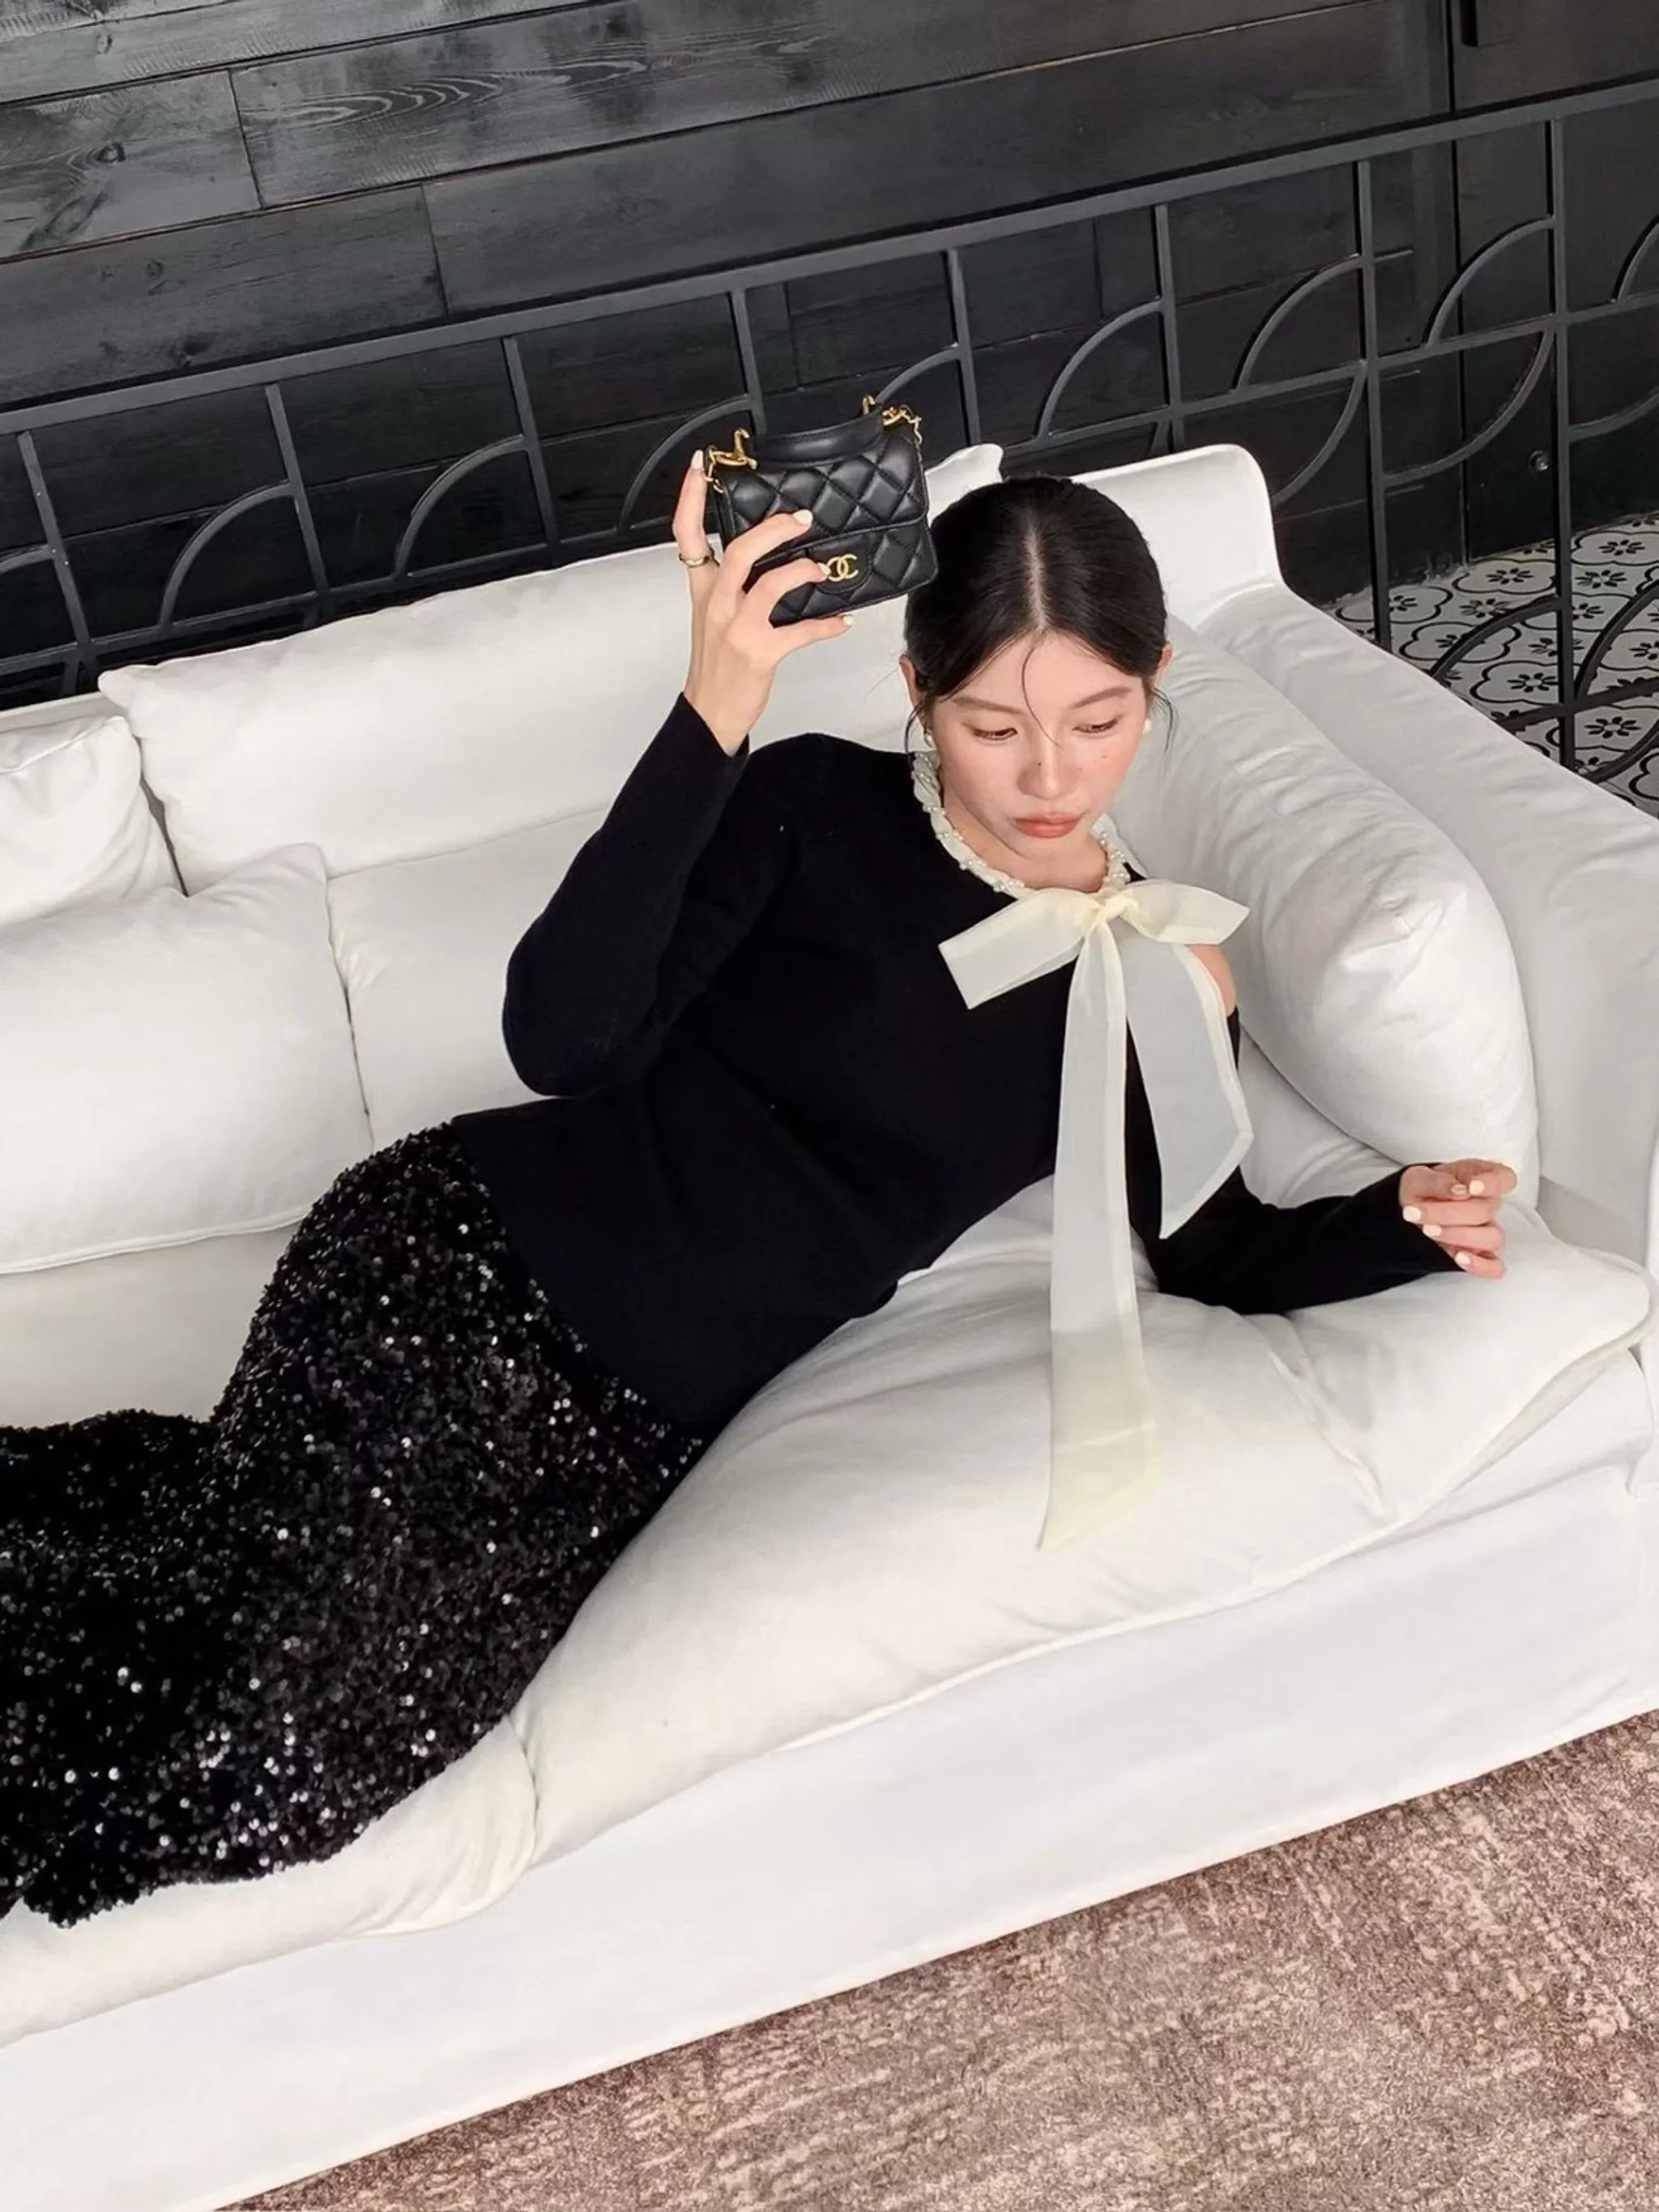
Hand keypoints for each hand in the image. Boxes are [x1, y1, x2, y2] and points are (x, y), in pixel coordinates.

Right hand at [673, 450, 853, 754]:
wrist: (709, 713)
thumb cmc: (715, 665)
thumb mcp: (710, 617)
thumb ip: (730, 584)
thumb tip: (768, 556)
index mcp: (702, 590)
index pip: (686, 535)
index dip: (690, 497)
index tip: (701, 465)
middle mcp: (717, 604)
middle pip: (741, 550)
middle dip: (775, 530)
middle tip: (801, 520)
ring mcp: (738, 629)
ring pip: (771, 584)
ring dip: (804, 571)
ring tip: (823, 570)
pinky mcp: (761, 653)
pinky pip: (801, 631)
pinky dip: (827, 625)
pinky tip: (842, 622)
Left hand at [1397, 1158, 1516, 1278]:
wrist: (1411, 1208)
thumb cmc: (1422, 1189)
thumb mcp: (1421, 1177)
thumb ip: (1438, 1182)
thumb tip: (1458, 1191)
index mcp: (1481, 1177)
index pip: (1504, 1178)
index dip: (1492, 1183)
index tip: (1471, 1186)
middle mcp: (1489, 1204)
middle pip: (1486, 1211)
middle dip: (1448, 1213)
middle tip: (1419, 1212)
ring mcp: (1487, 1230)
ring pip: (1491, 1238)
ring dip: (1457, 1235)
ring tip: (1428, 1229)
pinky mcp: (1480, 1254)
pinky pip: (1494, 1266)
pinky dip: (1480, 1265)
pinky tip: (1459, 1257)